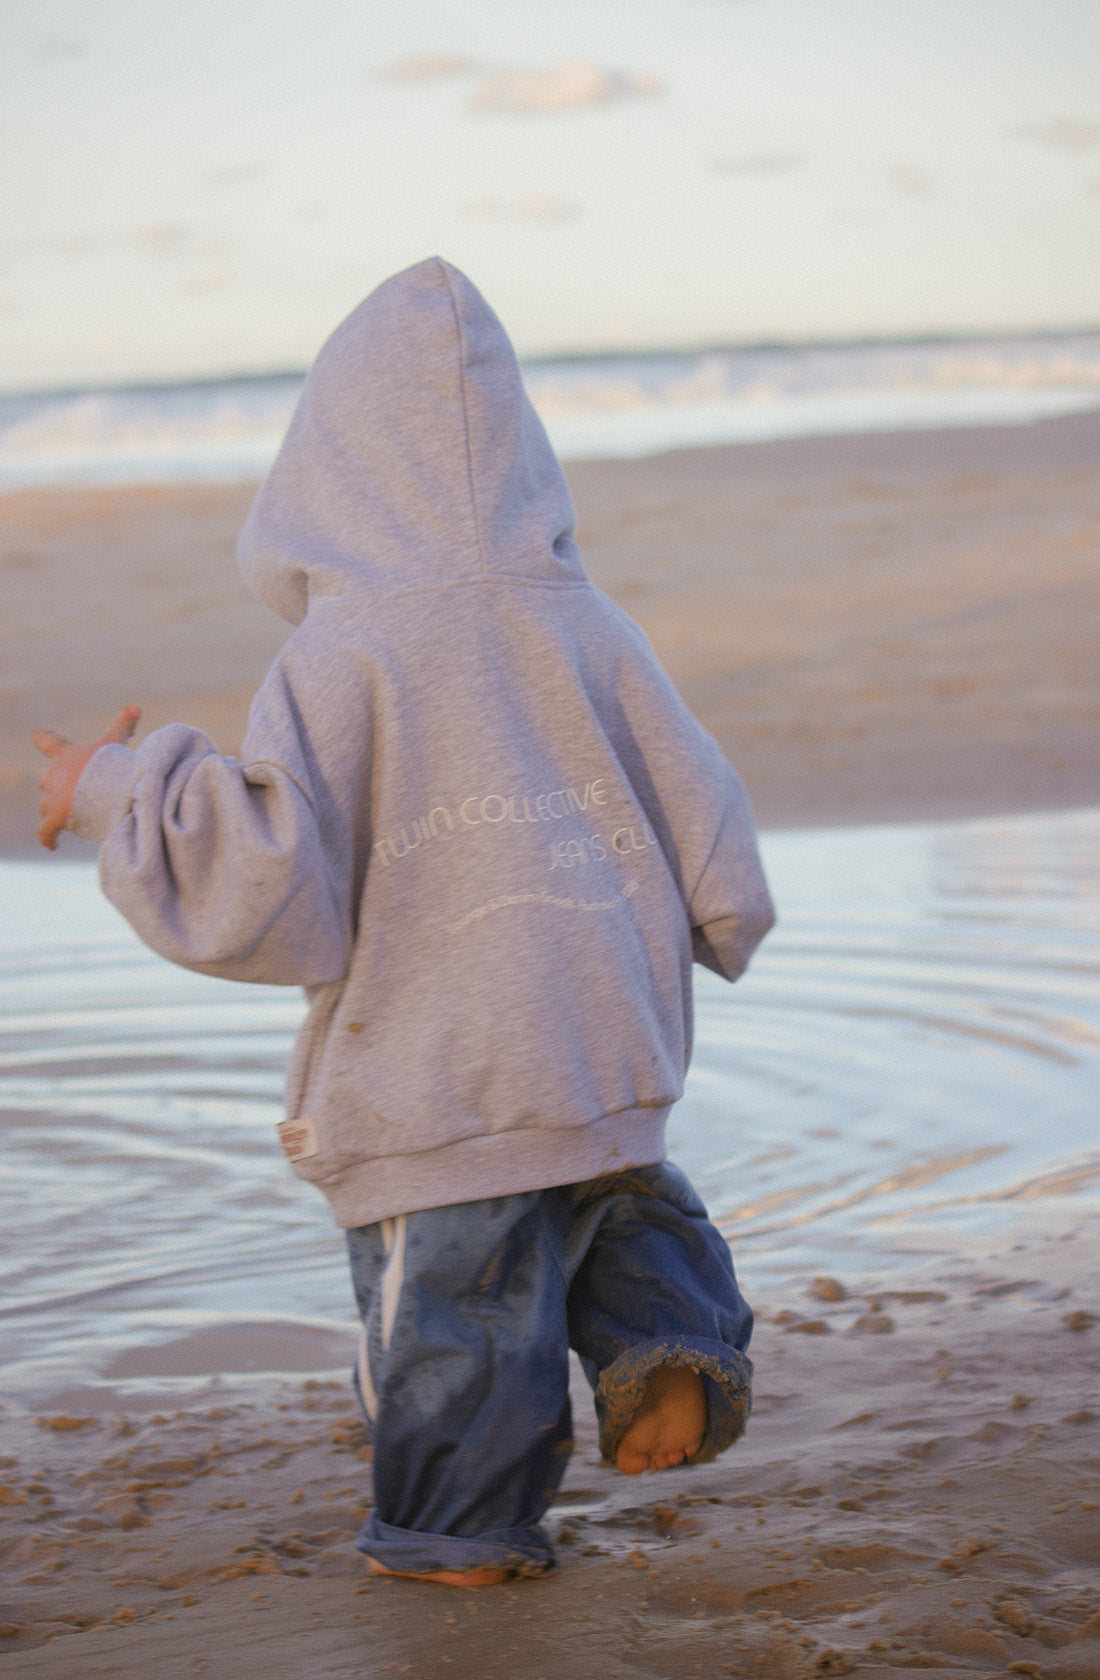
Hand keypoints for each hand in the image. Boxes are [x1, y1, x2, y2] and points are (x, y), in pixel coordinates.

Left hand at [30, 706, 141, 850]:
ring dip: (54, 809)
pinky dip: (48, 838)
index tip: (34, 733)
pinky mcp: (54, 818)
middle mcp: (52, 775)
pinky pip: (45, 832)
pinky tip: (52, 845)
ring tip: (70, 816)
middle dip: (53, 785)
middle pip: (44, 779)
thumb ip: (123, 725)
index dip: (42, 737)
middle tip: (71, 792)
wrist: (108, 791)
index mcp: (64, 754)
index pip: (47, 741)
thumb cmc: (111, 765)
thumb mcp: (115, 742)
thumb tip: (135, 706)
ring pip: (45, 805)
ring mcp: (51, 798)